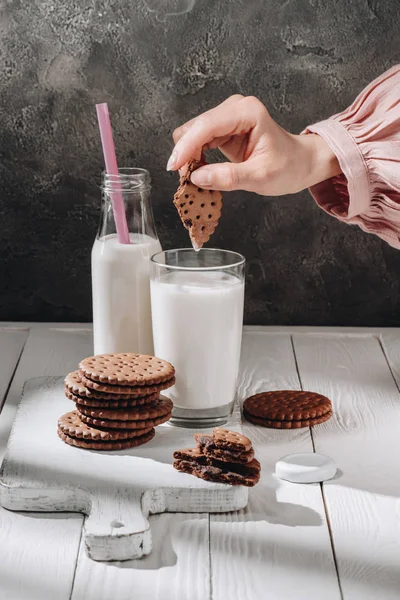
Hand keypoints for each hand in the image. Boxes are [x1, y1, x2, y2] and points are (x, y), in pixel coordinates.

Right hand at [167, 95, 340, 194]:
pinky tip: (201, 172)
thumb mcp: (260, 177)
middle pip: (193, 128)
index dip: (186, 147)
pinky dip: (194, 158)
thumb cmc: (288, 167)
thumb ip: (229, 177)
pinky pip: (197, 142)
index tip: (173, 167)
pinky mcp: (221, 129)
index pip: (206, 126)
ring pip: (190, 134)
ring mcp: (225, 117)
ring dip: (188, 158)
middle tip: (187, 181)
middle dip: (186, 154)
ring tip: (196, 179)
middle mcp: (233, 108)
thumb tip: (196, 178)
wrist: (300, 163)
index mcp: (246, 112)